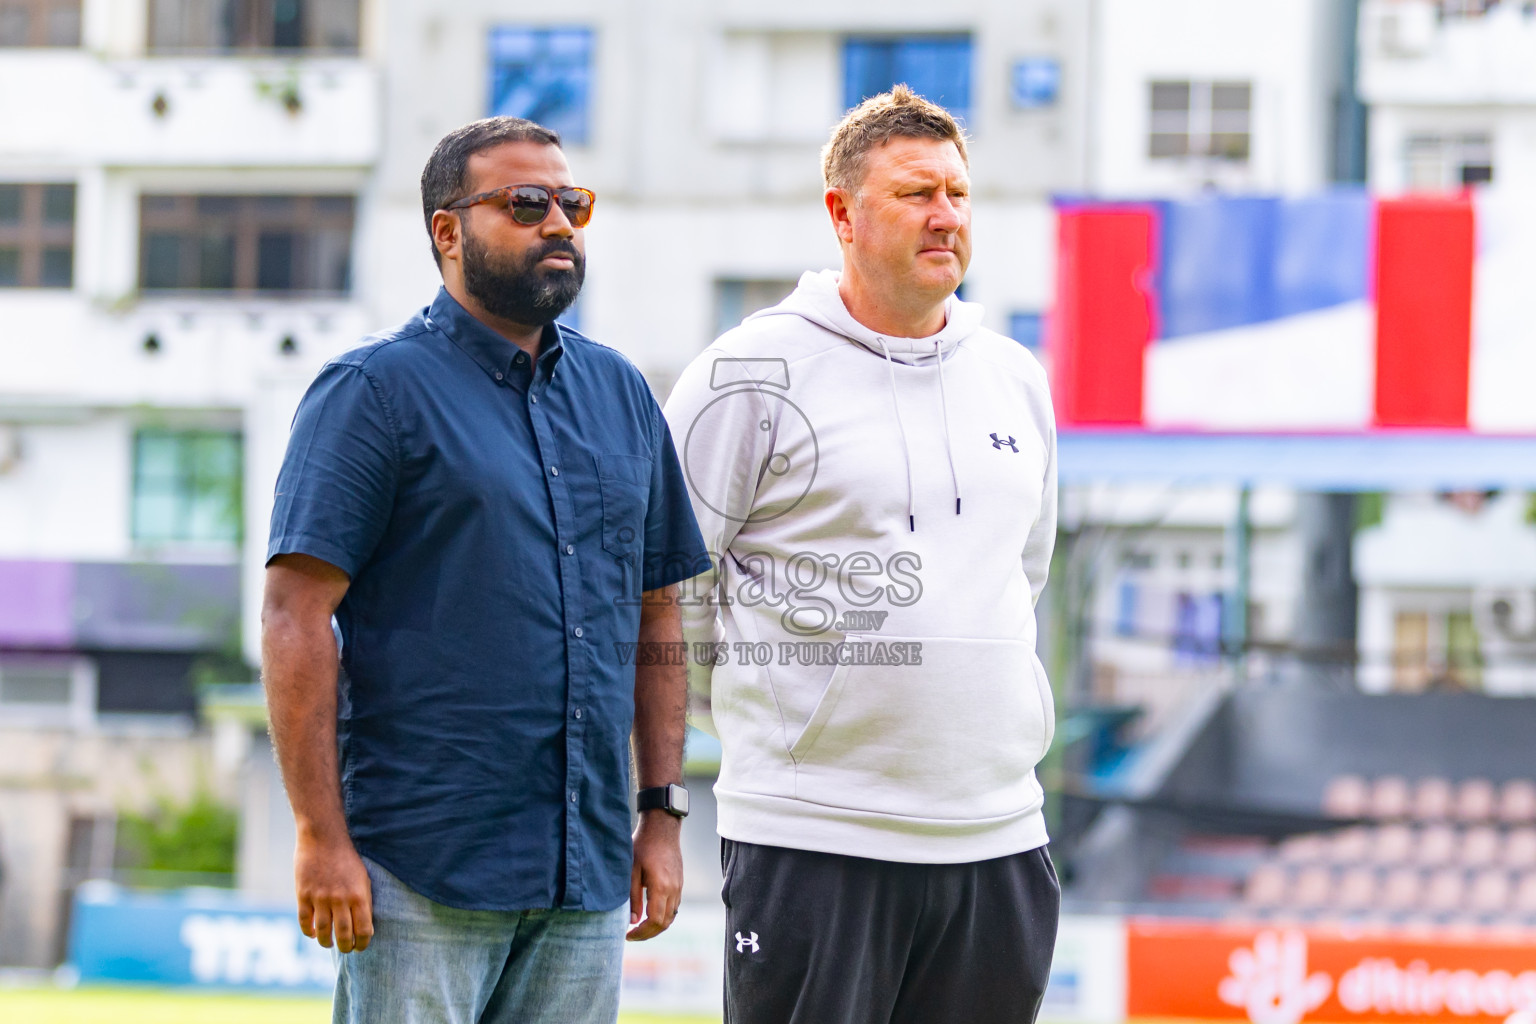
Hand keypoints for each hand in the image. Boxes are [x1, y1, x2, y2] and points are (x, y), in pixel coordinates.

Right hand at [295, 827, 374, 952]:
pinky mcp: (303, 894)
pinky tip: (314, 933)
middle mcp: (340, 899)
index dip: (363, 943)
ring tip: (329, 943)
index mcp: (359, 895)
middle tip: (345, 949)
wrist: (324, 837)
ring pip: (323, 932)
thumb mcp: (363, 879)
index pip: (364, 930)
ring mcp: (320, 898)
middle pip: (343, 935)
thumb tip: (366, 929)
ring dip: (326, 942)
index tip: (360, 947)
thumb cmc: (347, 859)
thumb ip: (364, 902)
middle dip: (345, 947)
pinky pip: (305, 922)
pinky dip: (309, 932)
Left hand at [627, 812, 682, 940]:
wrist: (662, 828)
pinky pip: (674, 907)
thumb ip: (633, 897)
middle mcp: (674, 889)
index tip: (628, 934)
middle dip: (648, 933)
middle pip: (665, 923)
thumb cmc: (643, 846)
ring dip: (656, 926)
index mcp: (661, 887)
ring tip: (639, 927)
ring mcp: (679, 887)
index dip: (642, 933)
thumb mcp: (631, 871)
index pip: (655, 921)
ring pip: (671, 916)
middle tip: (632, 935)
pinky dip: (663, 916)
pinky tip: (649, 913)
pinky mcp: (680, 883)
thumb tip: (633, 921)